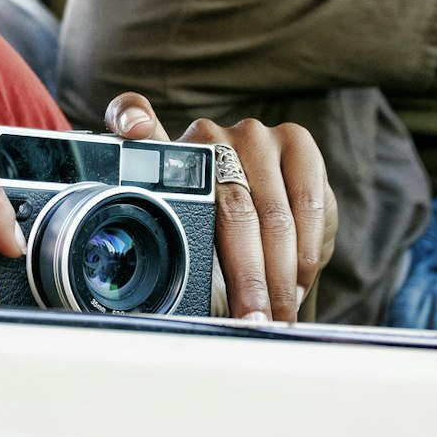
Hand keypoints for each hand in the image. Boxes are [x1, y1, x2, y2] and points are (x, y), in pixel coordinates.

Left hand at [104, 93, 334, 322]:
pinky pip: (306, 202)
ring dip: (279, 274)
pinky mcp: (295, 140)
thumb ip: (170, 255)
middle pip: (227, 208)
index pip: (130, 116)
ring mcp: (252, 134)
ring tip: (279, 314)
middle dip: (246, 277)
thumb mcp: (189, 250)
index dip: (129, 118)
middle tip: (252, 320)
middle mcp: (204, 136)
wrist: (277, 231)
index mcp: (163, 157)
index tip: (130, 130)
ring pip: (270, 213)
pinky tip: (300, 280)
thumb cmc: (222, 244)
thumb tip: (156, 310)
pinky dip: (304, 250)